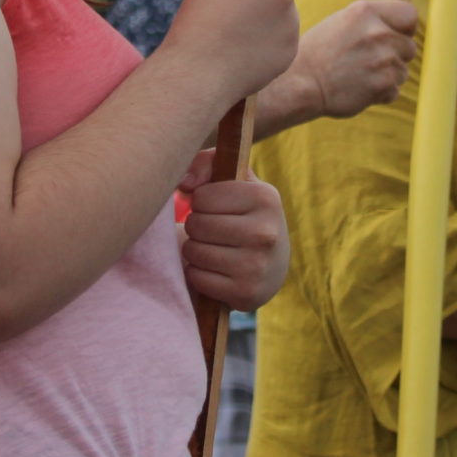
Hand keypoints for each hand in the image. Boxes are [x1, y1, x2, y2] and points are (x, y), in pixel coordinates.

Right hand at [160, 0, 304, 106]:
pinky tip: (244, 49)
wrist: (198, 74)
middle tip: (234, 5)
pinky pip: (285, 35)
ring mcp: (291, 22)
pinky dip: (270, 39)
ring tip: (236, 32)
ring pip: (284, 8)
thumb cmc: (197, 19)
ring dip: (268, 14)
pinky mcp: (292, 48)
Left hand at [177, 149, 288, 311]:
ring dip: (195, 250)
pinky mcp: (245, 293)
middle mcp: (266, 232)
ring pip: (193, 251)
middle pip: (197, 224)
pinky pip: (197, 278)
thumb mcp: (233, 180)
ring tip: (213, 248)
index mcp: (265, 198)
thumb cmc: (243, 213)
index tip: (217, 208)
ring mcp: (257, 266)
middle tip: (213, 230)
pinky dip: (199, 273)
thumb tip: (184, 183)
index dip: (202, 202)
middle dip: (197, 226)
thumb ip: (205, 163)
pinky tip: (216, 269)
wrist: (272, 265)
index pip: (202, 196)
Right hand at [292, 0, 419, 118]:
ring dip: (387, 76)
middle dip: (395, 56)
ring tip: (360, 76)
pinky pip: (394, 90)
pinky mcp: (384, 83)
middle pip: (409, 46)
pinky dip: (381, 93)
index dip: (405, 28)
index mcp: (366, 11)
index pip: (409, 14)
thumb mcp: (342, 22)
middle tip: (369, 62)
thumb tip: (398, 27)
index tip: (397, 36)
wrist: (301, 83)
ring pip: (402, 71)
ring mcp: (383, 58)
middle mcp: (378, 32)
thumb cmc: (318, 53)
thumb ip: (371, 21)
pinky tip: (359, 89)